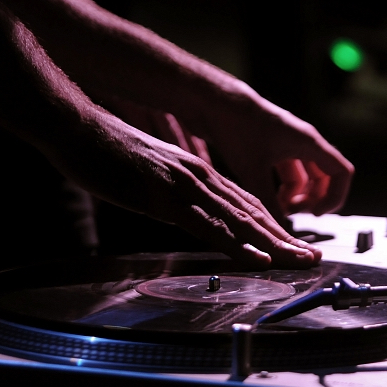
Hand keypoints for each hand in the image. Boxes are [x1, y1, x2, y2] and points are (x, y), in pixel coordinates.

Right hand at [52, 112, 321, 268]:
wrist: (73, 125)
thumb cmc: (103, 153)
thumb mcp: (146, 178)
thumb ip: (170, 195)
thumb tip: (182, 214)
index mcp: (196, 173)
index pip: (245, 204)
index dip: (273, 227)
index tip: (294, 247)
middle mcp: (199, 176)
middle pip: (252, 213)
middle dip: (285, 240)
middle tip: (313, 259)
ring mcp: (184, 185)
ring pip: (240, 221)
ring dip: (275, 245)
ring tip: (301, 261)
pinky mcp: (164, 196)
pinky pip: (208, 226)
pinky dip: (237, 245)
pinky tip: (258, 259)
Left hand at [204, 100, 354, 219]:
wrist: (214, 101)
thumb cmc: (237, 128)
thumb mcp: (252, 171)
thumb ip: (267, 202)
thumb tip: (278, 230)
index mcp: (308, 143)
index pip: (341, 172)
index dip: (335, 196)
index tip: (316, 214)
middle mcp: (302, 141)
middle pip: (324, 176)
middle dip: (314, 199)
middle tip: (294, 215)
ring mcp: (287, 142)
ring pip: (304, 175)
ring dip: (296, 195)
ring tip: (278, 209)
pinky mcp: (271, 145)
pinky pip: (287, 170)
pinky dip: (281, 187)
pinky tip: (264, 197)